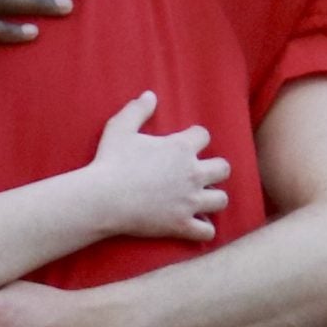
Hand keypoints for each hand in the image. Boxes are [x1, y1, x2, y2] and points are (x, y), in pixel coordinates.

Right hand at [86, 92, 227, 241]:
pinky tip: (194, 225)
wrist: (103, 199)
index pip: (204, 136)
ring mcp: (189, 201)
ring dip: (213, 199)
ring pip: (221, 200)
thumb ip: (137, 110)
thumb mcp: (120, 128)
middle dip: (215, 170)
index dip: (195, 139)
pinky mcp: (180, 225)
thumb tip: (150, 95)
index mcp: (181, 147)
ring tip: (201, 201)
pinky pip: (206, 231)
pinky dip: (203, 230)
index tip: (184, 145)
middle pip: (223, 168)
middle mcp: (192, 173)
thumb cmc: (110, 162)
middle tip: (199, 175)